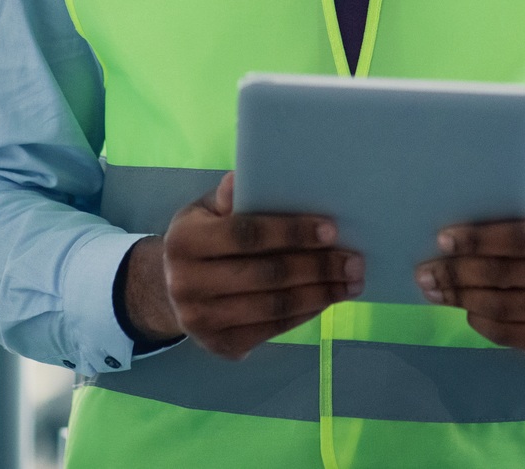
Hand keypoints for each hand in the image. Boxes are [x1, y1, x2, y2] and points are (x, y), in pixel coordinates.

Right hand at [124, 172, 363, 360]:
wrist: (169, 291)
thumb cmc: (201, 238)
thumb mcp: (205, 210)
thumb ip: (229, 197)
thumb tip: (243, 177)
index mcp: (185, 241)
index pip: (247, 235)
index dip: (291, 232)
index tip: (331, 229)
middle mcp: (187, 284)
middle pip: (267, 275)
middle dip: (317, 267)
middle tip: (355, 261)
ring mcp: (202, 322)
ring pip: (274, 307)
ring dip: (320, 294)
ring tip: (351, 282)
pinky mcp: (220, 346)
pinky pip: (273, 329)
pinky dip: (306, 313)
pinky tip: (327, 298)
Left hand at [416, 186, 524, 356]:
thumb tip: (501, 178)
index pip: (521, 238)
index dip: (478, 240)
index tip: (442, 239)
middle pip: (506, 275)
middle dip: (458, 272)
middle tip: (424, 271)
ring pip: (504, 307)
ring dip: (461, 298)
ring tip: (433, 290)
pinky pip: (510, 335)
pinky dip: (481, 322)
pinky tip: (464, 309)